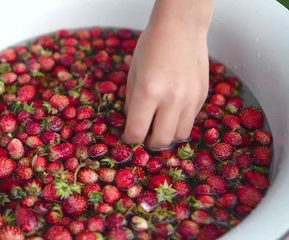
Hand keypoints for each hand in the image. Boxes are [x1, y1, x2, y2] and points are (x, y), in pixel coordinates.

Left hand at [122, 1, 212, 148]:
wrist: (181, 28)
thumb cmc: (151, 47)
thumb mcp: (133, 74)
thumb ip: (131, 102)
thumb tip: (132, 122)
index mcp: (149, 92)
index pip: (137, 132)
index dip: (130, 138)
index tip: (129, 136)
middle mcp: (172, 99)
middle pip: (161, 141)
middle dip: (150, 142)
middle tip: (145, 134)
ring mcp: (191, 99)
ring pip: (180, 135)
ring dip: (168, 134)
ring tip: (160, 123)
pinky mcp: (202, 96)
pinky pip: (191, 120)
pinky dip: (180, 121)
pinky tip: (173, 109)